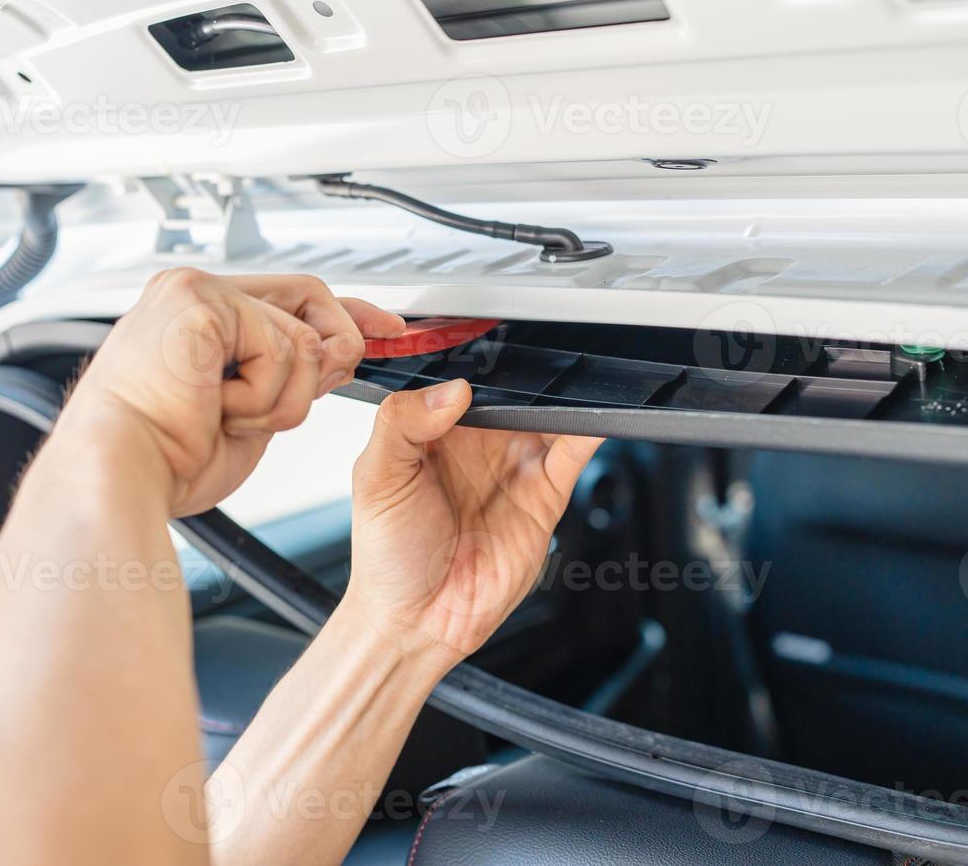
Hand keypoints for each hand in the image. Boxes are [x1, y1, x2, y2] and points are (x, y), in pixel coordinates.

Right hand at [62, 268, 403, 516]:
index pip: (291, 297)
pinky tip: (217, 406)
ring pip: (303, 338)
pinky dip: (262, 395)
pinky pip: (281, 347)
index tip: (386, 328)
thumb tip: (336, 354)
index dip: (347, 312)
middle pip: (311, 302)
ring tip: (226, 416)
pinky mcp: (202, 300)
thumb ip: (286, 374)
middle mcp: (194, 292)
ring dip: (282, 399)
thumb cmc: (163, 459)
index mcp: (198, 317)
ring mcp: (196, 290)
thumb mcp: (249, 411)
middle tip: (293, 402)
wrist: (117, 475)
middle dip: (331, 357)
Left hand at [344, 379, 603, 666]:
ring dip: (564, 396)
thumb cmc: (387, 557)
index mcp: (433, 428)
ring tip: (570, 381)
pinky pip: (574, 454)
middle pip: (515, 392)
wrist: (417, 623)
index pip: (464, 378)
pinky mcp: (545, 496)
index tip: (490, 344)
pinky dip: (591, 430)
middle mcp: (479, 443)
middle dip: (531, 372)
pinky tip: (592, 415)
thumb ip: (402, 424)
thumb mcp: (376, 478)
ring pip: (550, 416)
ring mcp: (515, 467)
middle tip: (537, 356)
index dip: (479, 360)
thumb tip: (452, 391)